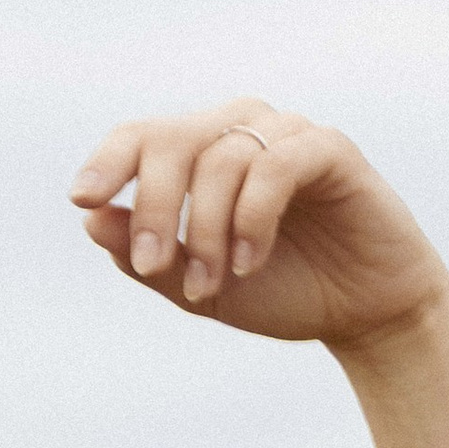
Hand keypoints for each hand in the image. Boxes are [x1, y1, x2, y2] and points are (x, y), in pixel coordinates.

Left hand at [69, 101, 448, 346]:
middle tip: (152, 264)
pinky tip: (249, 261)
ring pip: (221, 157)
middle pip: (174, 140)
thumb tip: (90, 220)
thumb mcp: (202, 290)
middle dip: (156, 206)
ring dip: (206, 227)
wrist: (366, 315)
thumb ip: (147, 260)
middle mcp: (240, 131)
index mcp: (204, 154)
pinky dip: (252, 216)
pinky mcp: (329, 149)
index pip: (144, 137)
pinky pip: (275, 165)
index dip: (109, 161)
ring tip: (213, 283)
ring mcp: (286, 135)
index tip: (82, 197)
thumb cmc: (287, 293)